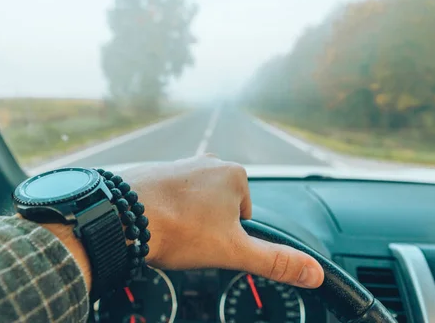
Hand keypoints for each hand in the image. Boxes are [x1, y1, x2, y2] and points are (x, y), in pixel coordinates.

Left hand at [119, 155, 323, 288]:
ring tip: (171, 231)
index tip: (209, 241)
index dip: (228, 236)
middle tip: (190, 238)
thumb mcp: (233, 251)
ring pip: (194, 202)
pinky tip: (155, 222)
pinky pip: (170, 195)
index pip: (245, 215)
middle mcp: (209, 162)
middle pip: (220, 207)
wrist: (121, 216)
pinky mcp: (155, 169)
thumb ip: (275, 261)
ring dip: (186, 218)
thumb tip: (313, 272)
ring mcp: (180, 163)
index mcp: (234, 175)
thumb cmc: (177, 229)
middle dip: (207, 226)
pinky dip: (165, 209)